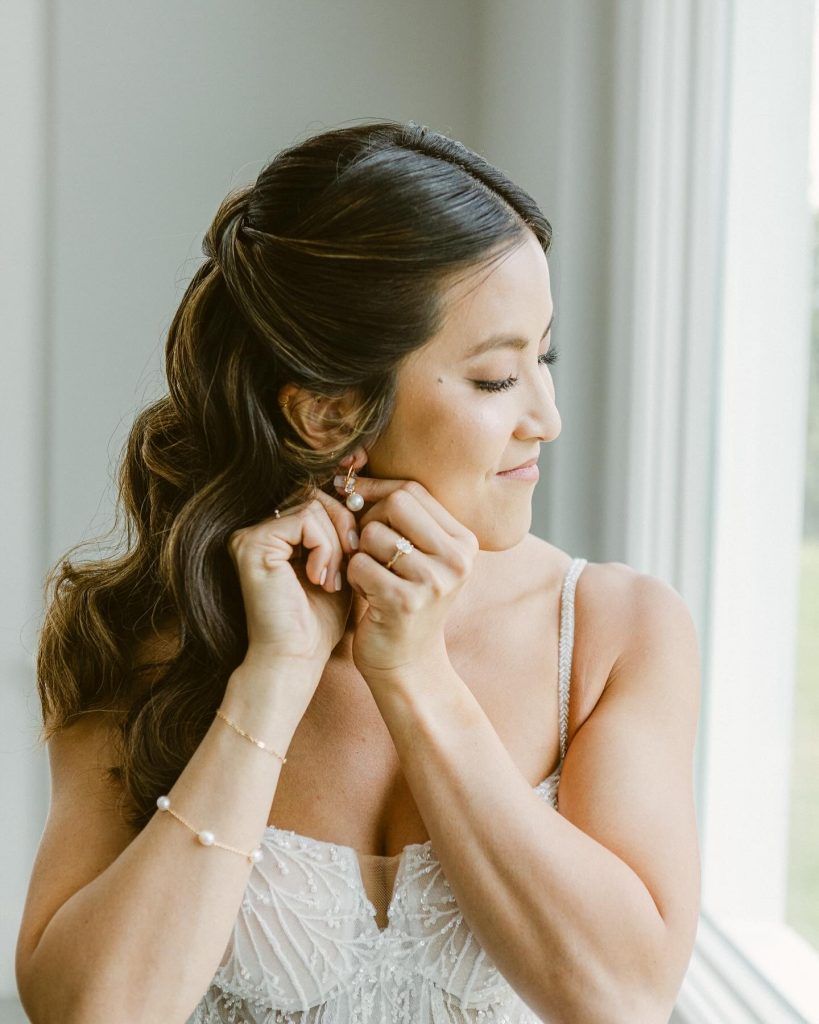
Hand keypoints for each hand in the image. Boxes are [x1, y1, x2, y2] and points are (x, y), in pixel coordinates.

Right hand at [227, 486, 358, 677]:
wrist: (295, 658)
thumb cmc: (317, 623)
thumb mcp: (337, 568)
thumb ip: (341, 534)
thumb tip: (360, 495)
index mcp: (274, 536)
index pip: (317, 500)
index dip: (345, 520)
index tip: (356, 555)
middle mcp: (256, 531)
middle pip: (315, 496)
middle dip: (344, 526)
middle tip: (351, 564)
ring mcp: (250, 535)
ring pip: (313, 506)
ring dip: (336, 543)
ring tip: (333, 580)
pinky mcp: (252, 543)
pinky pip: (305, 519)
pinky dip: (324, 548)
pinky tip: (321, 579)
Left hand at [333, 474, 478, 679]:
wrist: (408, 663)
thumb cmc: (405, 598)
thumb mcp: (418, 554)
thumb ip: (400, 515)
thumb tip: (353, 467)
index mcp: (464, 541)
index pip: (412, 490)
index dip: (378, 492)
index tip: (357, 503)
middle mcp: (457, 559)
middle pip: (395, 504)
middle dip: (369, 522)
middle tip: (367, 549)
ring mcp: (434, 581)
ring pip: (373, 535)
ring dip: (360, 554)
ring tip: (372, 576)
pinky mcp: (405, 603)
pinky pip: (359, 565)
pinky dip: (353, 578)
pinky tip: (366, 594)